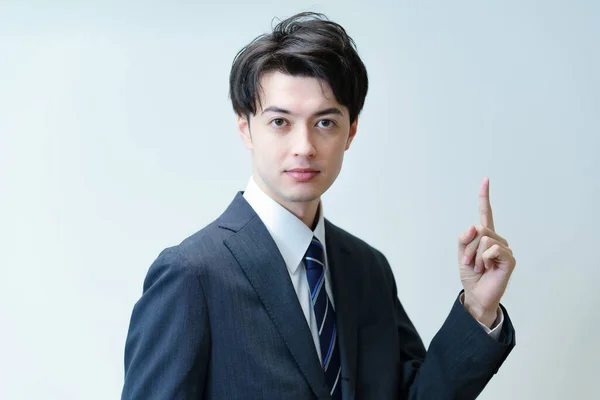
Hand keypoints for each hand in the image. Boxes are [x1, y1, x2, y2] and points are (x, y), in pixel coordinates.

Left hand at [457, 177, 515, 327]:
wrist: (476, 294)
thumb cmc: (471, 275)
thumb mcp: (461, 253)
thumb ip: (464, 238)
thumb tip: (474, 227)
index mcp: (484, 236)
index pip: (485, 213)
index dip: (484, 197)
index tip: (485, 179)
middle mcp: (496, 239)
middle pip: (479, 229)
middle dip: (468, 247)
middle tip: (468, 262)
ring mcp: (504, 248)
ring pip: (484, 239)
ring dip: (475, 255)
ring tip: (479, 267)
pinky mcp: (509, 259)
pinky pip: (492, 249)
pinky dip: (484, 258)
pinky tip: (487, 268)